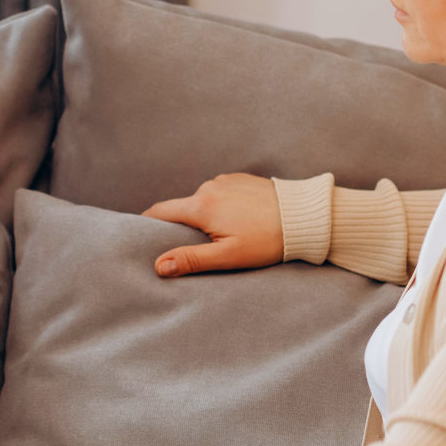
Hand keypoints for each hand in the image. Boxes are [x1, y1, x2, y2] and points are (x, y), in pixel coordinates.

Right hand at [141, 173, 285, 277]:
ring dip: (203, 216)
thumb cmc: (268, 240)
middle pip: (181, 207)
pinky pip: (220, 193)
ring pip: (202, 201)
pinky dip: (220, 206)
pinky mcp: (239, 178)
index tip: (139, 236)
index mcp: (201, 205)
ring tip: (220, 236)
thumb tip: (158, 266)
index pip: (159, 212)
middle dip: (179, 225)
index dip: (146, 224)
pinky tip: (236, 221)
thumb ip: (191, 259)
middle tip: (188, 246)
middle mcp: (208, 187)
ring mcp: (225, 180)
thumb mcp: (228, 256)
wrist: (306, 216)